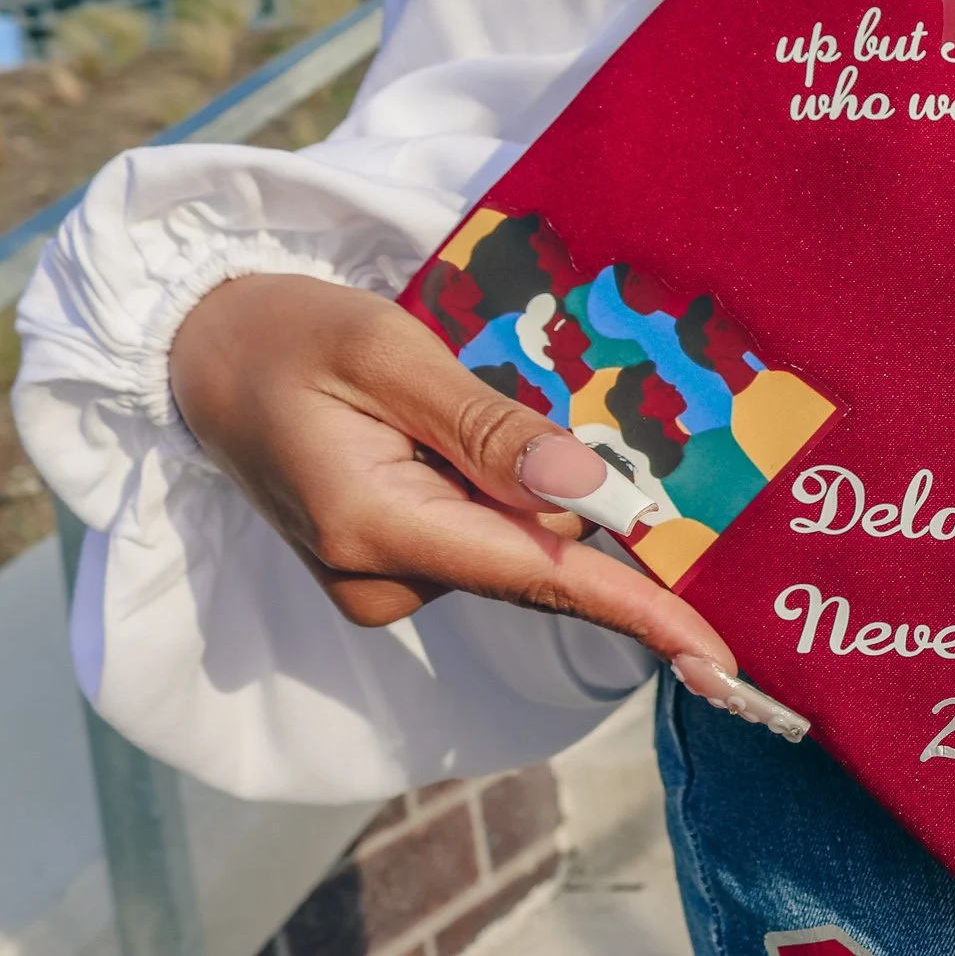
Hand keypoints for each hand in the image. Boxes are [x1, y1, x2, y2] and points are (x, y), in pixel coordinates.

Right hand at [168, 273, 804, 736]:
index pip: (537, 578)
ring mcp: (383, 585)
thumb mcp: (389, 351)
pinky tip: (479, 451)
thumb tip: (591, 497)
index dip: (639, 610)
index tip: (714, 655)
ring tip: (479, 416)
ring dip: (541, 499)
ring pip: (517, 552)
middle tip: (589, 441)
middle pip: (538, 565)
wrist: (204, 355)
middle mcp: (381, 581)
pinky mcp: (391, 570)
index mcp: (374, 527)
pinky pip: (487, 542)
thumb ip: (491, 427)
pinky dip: (511, 504)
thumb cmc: (291, 335)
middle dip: (596, 520)